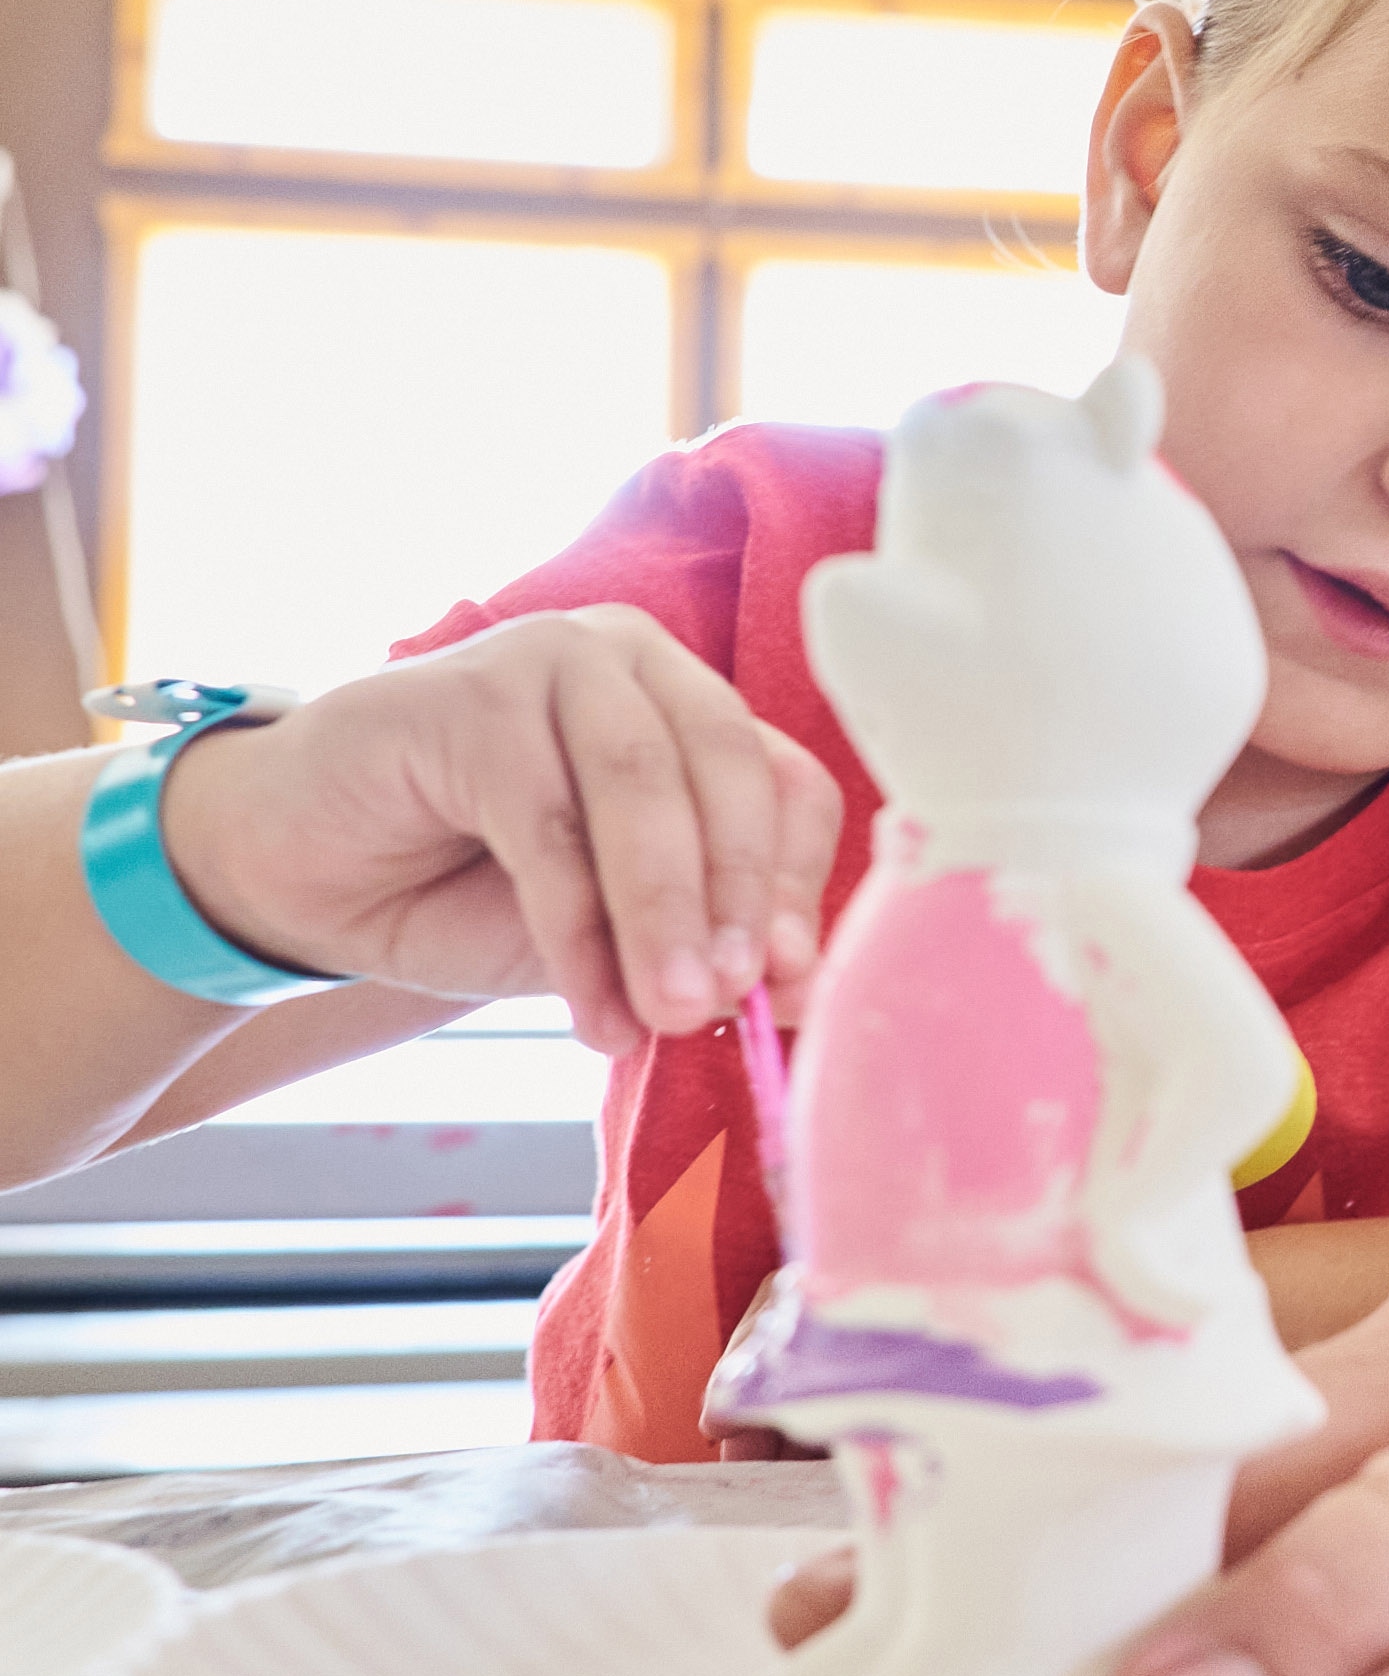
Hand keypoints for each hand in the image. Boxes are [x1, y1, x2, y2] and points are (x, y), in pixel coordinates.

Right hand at [157, 607, 840, 1051]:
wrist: (303, 877)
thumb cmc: (470, 892)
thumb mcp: (609, 929)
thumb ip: (690, 942)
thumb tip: (789, 992)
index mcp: (690, 706)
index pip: (787, 782)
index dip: (798, 883)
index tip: (793, 983)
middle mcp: (635, 662)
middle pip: (727, 771)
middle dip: (739, 898)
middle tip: (735, 1001)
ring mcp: (550, 660)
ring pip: (639, 788)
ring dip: (663, 914)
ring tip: (670, 1015)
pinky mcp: (465, 694)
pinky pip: (545, 821)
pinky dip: (576, 927)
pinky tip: (591, 1008)